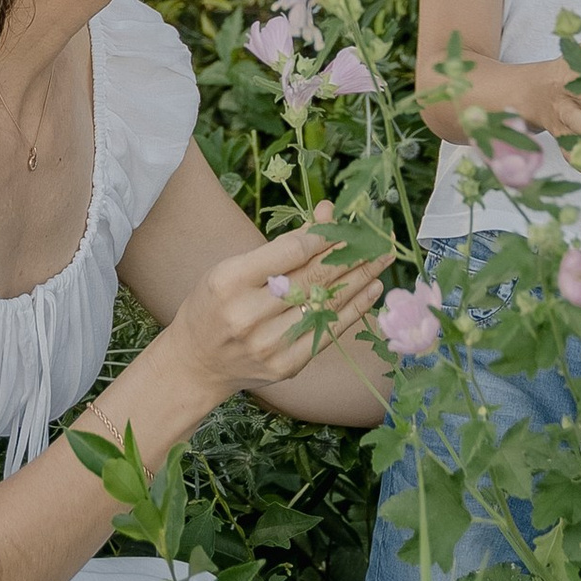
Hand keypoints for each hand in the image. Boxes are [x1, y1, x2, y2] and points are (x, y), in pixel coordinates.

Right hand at [164, 222, 386, 405]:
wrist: (197, 362)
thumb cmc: (215, 304)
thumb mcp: (233, 267)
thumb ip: (280, 246)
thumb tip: (327, 215)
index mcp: (230, 281)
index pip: (290, 252)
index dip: (323, 237)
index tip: (345, 225)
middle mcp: (248, 314)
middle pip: (313, 277)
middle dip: (352, 253)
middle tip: (378, 236)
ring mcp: (269, 344)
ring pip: (326, 303)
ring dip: (361, 277)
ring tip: (384, 257)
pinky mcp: (286, 366)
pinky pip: (329, 332)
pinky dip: (354, 308)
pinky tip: (372, 289)